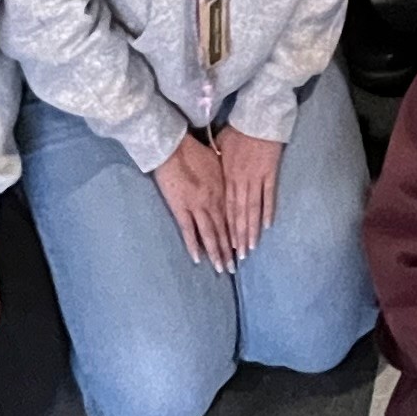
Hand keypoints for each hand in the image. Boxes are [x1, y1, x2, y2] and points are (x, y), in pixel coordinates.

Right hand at [152, 134, 240, 270]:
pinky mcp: (180, 208)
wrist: (173, 147)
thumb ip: (224, 177)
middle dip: (229, 250)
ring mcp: (196, 206)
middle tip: (235, 267)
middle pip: (223, 230)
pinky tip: (199, 258)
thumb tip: (230, 184)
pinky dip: (194, 245)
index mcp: (222, 189)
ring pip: (209, 234)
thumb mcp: (217, 161)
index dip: (238, 233)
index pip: (233, 217)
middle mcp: (213, 201)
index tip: (243, 247)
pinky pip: (188, 231)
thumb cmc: (195, 150)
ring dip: (216, 253)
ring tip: (222, 269)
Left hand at [215, 123, 285, 260]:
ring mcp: (257, 178)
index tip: (224, 244)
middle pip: (238, 214)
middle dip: (238, 237)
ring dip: (251, 230)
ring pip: (253, 209)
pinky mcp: (271, 173)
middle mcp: (240, 181)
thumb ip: (216, 163)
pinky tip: (267, 226)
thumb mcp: (220, 145)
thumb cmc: (238, 129)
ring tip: (250, 248)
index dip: (225, 228)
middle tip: (238, 257)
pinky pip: (269, 195)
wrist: (258, 116)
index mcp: (226, 176)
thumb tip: (212, 174)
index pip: (225, 208)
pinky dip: (268, 211)